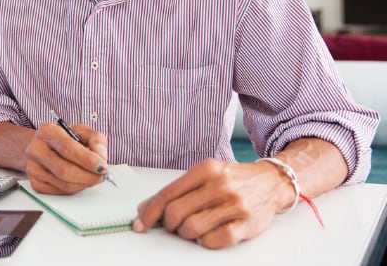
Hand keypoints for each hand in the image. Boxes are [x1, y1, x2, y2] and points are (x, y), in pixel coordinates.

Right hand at [24, 122, 108, 193]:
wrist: (42, 147)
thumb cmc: (64, 139)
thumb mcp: (81, 131)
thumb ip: (95, 139)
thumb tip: (100, 157)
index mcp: (47, 132)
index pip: (68, 149)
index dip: (88, 160)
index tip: (102, 166)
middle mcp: (36, 149)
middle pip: (65, 170)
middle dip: (89, 176)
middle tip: (101, 175)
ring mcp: (33, 168)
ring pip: (64, 184)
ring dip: (84, 184)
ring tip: (92, 177)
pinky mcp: (36, 183)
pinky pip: (60, 192)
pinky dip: (75, 189)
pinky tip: (79, 180)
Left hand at [133, 158, 293, 248]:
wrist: (271, 181)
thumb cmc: (232, 179)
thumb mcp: (205, 174)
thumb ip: (178, 189)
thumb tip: (146, 208)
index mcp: (205, 169)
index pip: (167, 193)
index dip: (150, 211)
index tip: (140, 223)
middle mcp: (219, 185)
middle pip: (177, 212)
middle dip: (168, 224)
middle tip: (172, 226)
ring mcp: (235, 205)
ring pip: (193, 228)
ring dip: (186, 233)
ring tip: (191, 229)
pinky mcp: (247, 224)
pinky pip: (216, 240)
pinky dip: (205, 242)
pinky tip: (207, 235)